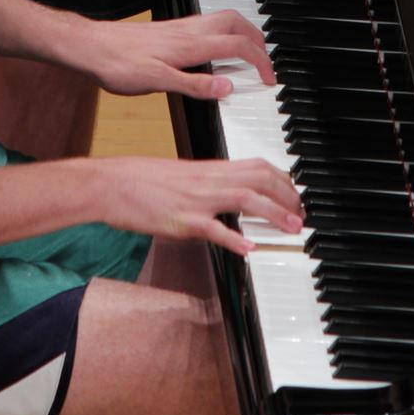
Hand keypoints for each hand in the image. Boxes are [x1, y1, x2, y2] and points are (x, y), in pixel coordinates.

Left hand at [76, 10, 273, 99]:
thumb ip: (194, 84)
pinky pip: (207, 24)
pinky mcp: (169, 29)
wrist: (90, 47)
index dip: (260, 62)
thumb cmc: (117, 64)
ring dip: (242, 33)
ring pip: (222, 20)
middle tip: (267, 60)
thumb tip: (227, 87)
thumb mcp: (157, 82)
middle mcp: (188, 31)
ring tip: (249, 52)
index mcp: (190, 45)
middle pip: (236, 23)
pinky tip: (214, 49)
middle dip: (258, 39)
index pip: (238, 46)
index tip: (270, 78)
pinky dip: (223, 33)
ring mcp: (179, 28)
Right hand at [93, 155, 302, 256]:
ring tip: (292, 228)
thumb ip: (207, 184)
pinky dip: (234, 237)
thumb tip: (226, 196)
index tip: (295, 196)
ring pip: (245, 199)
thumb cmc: (140, 180)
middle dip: (288, 196)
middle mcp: (208, 180)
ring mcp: (196, 200)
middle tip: (303, 215)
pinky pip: (213, 228)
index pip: (257, 166)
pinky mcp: (182, 219)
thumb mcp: (181, 177)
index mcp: (209, 169)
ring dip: (274, 213)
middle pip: (260, 179)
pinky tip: (249, 247)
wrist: (110, 183)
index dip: (283, 180)